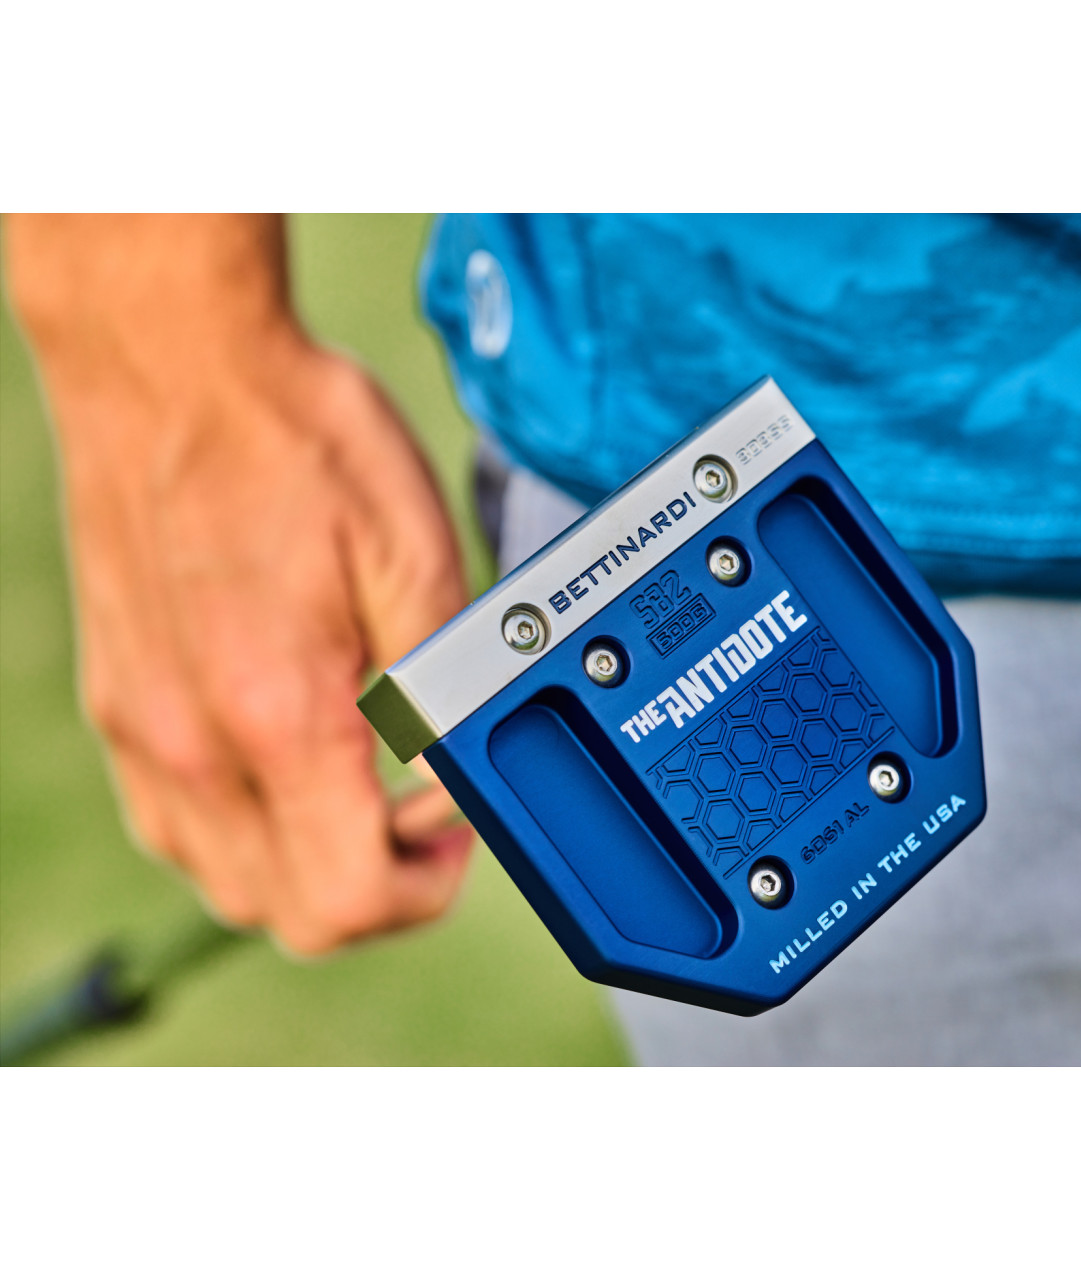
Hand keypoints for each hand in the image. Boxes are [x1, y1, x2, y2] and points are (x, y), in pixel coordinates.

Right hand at [7, 214, 474, 952]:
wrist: (173, 362)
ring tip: (360, 786)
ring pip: (226, 882)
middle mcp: (189, 742)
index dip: (423, 890)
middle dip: (372, 888)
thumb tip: (457, 775)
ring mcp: (141, 728)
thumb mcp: (415, 554)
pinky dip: (247, 828)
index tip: (453, 827)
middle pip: (284, 914)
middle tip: (419, 809)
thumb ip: (443, 686)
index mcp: (274, 715)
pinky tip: (289, 758)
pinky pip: (177, 824)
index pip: (344, 900)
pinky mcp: (118, 702)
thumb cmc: (293, 440)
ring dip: (307, 864)